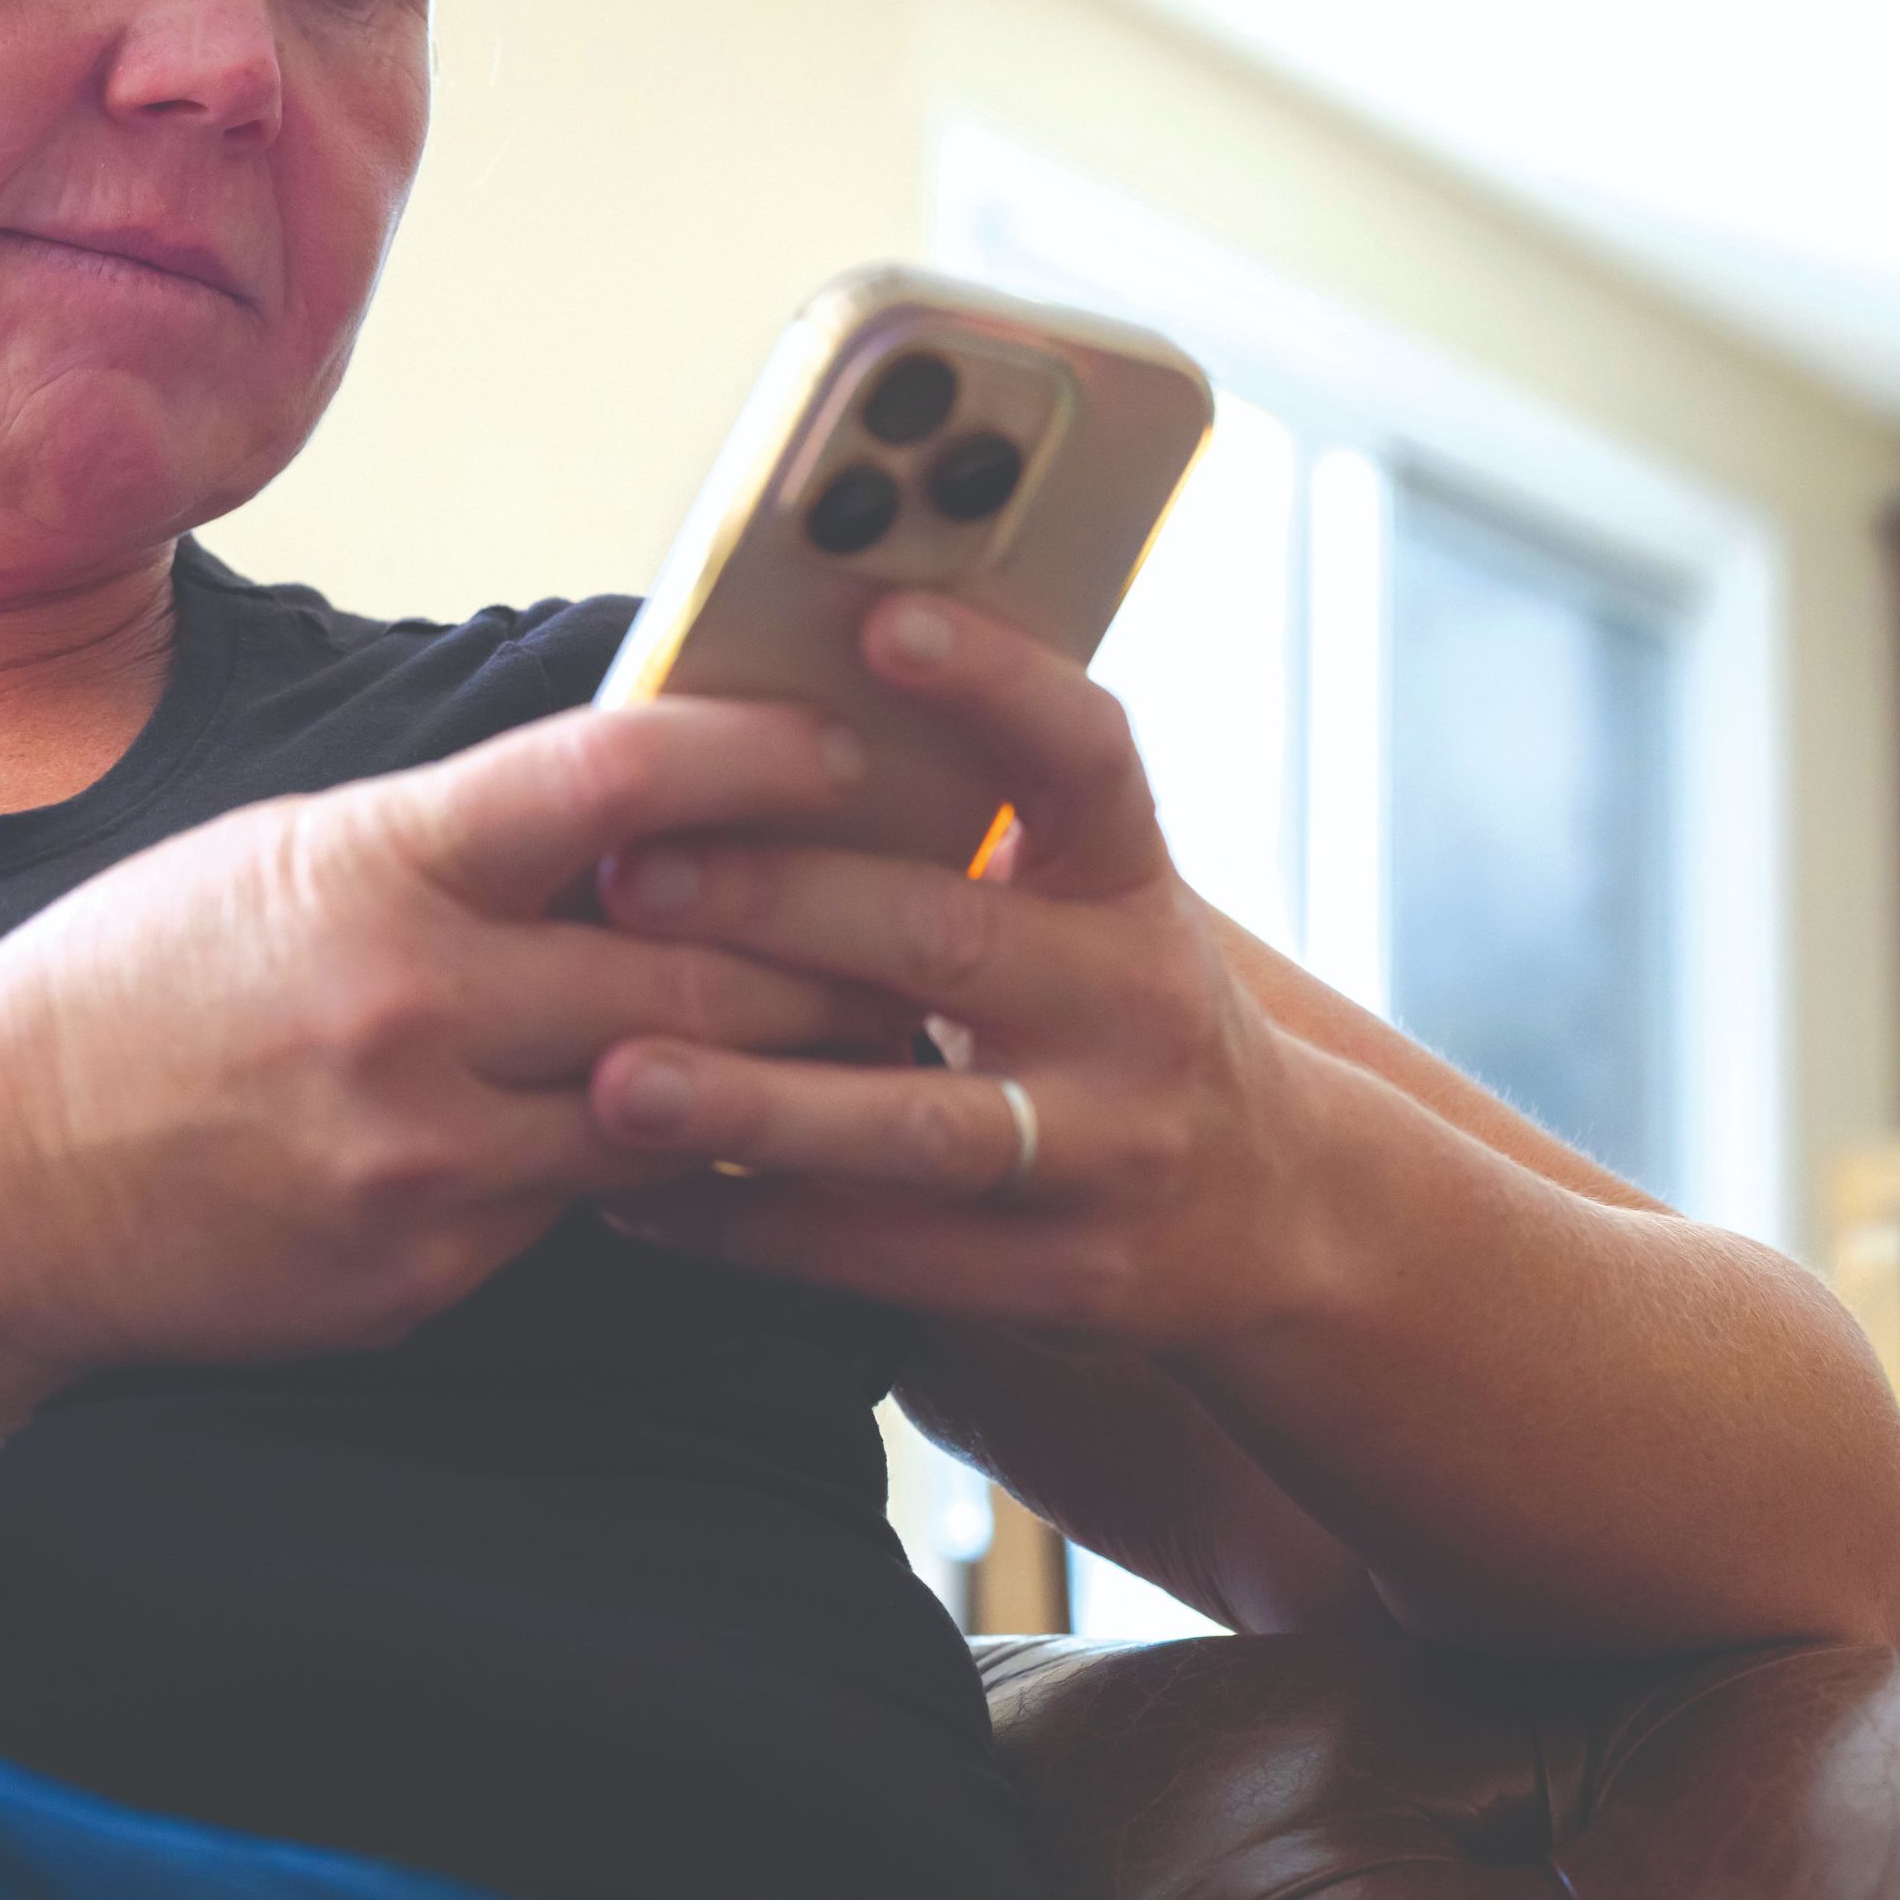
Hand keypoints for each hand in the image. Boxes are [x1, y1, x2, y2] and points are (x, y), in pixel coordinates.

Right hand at [0, 696, 900, 1378]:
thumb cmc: (134, 985)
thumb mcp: (286, 855)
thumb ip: (458, 839)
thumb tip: (637, 808)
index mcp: (376, 865)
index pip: (617, 778)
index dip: (759, 756)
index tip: (847, 753)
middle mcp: (413, 1007)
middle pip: (701, 958)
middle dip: (831, 943)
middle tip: (922, 921)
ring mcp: (424, 1154)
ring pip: (682, 1104)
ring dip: (785, 1072)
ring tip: (865, 1041)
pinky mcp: (426, 1266)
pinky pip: (587, 1205)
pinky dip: (653, 1165)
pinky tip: (704, 1140)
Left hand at [568, 592, 1355, 1354]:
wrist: (1282, 1208)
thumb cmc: (1114, 1009)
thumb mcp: (1089, 903)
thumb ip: (965, 828)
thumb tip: (749, 720)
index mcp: (1131, 884)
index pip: (1085, 755)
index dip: (994, 684)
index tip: (878, 621)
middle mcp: (1134, 1005)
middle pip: (947, 941)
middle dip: (779, 907)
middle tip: (628, 877)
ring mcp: (1109, 1149)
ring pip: (915, 1126)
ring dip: (755, 1102)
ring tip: (617, 1079)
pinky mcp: (1066, 1277)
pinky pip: (887, 1256)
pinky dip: (750, 1224)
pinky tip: (633, 1194)